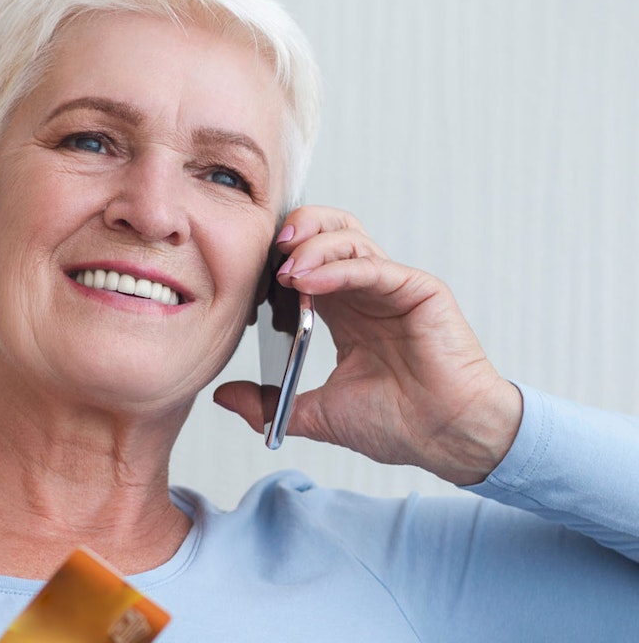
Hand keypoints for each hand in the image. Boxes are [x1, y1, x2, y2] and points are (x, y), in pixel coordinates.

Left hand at [214, 206, 522, 484]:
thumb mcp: (317, 413)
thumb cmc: (398, 424)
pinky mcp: (418, 289)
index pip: (303, 261)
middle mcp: (365, 290)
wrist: (448, 440)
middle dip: (293, 231)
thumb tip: (222, 395)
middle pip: (326, 231)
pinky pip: (372, 265)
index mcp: (342, 310)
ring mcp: (392, 286)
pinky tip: (309, 280)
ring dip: (311, 245)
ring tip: (285, 269)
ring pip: (348, 237)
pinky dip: (337, 267)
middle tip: (266, 252)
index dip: (274, 262)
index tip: (248, 281)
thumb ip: (269, 403)